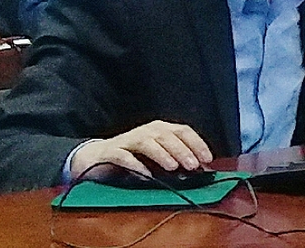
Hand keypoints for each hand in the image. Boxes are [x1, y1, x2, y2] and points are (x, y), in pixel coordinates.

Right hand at [69, 120, 213, 181]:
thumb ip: (176, 159)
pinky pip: (124, 156)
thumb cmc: (134, 157)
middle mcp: (146, 130)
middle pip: (167, 135)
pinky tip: (146, 175)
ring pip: (148, 142)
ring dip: (162, 154)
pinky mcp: (112, 151)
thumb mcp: (158, 156)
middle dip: (182, 150)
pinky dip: (136, 164)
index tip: (208, 159)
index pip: (183, 131)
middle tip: (193, 165)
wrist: (97, 157)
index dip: (197, 143)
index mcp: (160, 129)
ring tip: (173, 167)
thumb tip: (199, 169)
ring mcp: (128, 139)